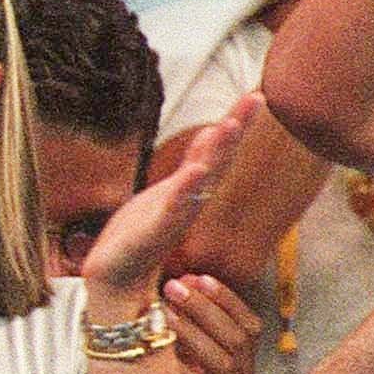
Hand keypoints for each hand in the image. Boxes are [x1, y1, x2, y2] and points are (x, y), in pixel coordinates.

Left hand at [88, 94, 261, 304]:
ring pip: (200, 180)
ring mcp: (174, 216)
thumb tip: (213, 135)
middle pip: (217, 158)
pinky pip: (173, 208)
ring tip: (228, 125)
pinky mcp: (154, 233)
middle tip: (254, 99)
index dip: (236, 122)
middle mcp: (189, 201)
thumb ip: (192, 167)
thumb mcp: (168, 192)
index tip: (256, 94)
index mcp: (190, 189)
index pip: (217, 150)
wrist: (116, 279)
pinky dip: (185, 190)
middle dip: (235, 129)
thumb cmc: (141, 236)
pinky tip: (197, 171)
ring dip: (215, 153)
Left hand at [162, 272, 259, 373]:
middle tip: (173, 285)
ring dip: (192, 332)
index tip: (199, 276)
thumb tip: (165, 288)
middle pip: (237, 342)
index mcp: (243, 372)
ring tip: (161, 311)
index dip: (226, 300)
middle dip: (205, 309)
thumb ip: (184, 342)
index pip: (250, 328)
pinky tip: (157, 356)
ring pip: (223, 365)